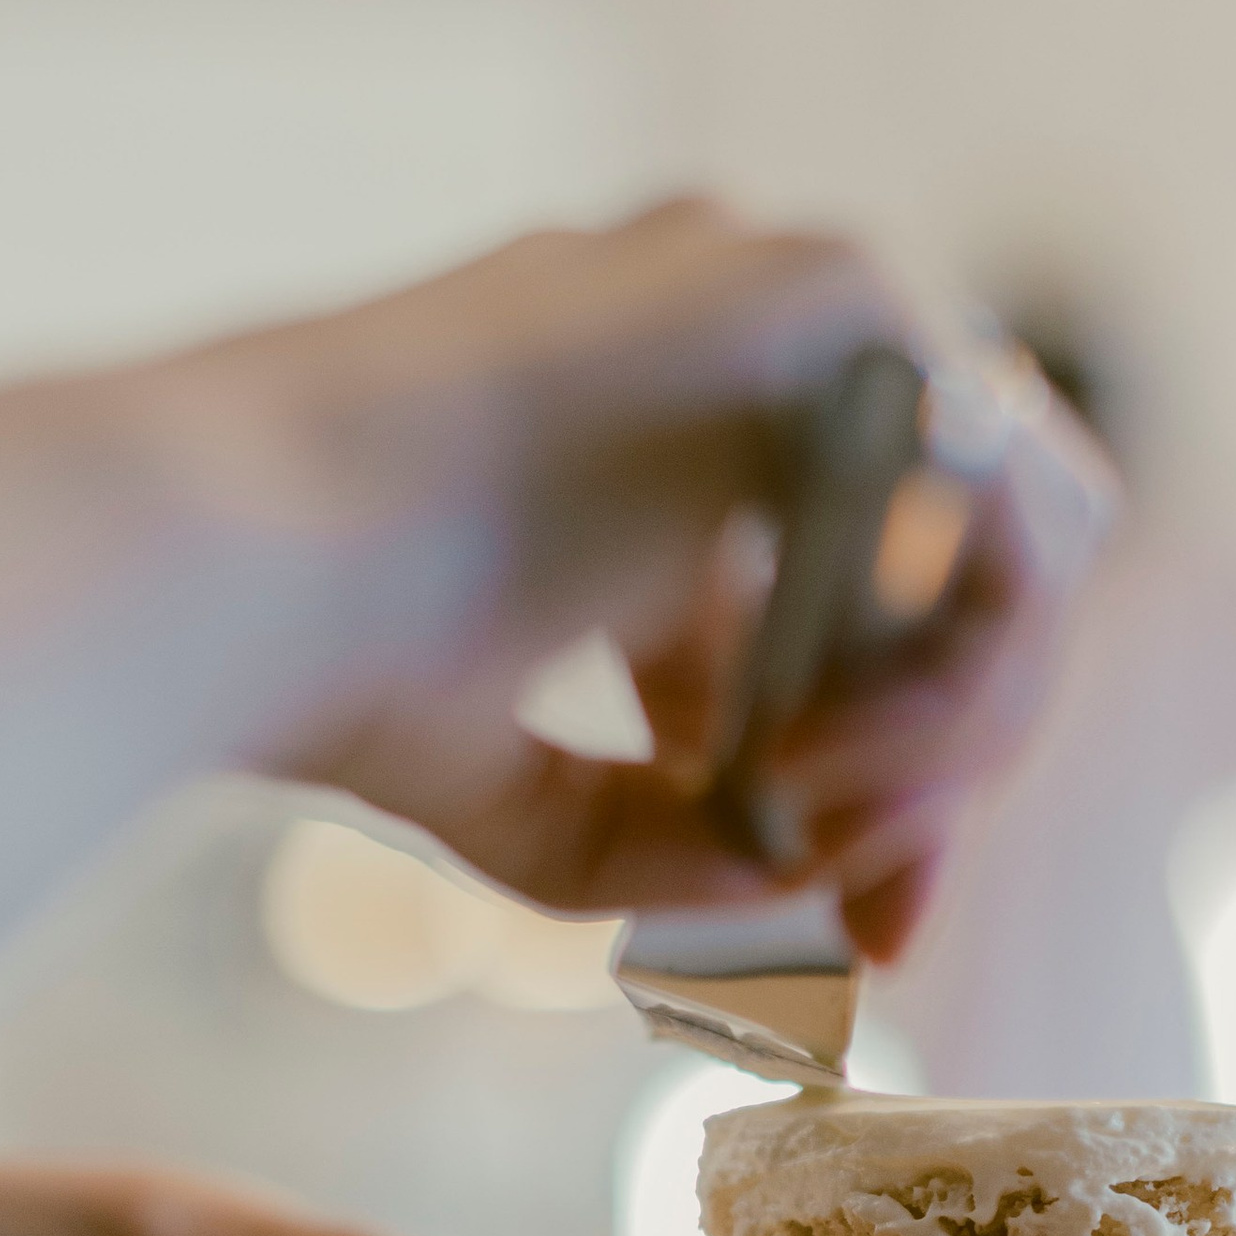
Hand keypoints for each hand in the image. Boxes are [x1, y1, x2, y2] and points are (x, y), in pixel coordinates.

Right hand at [254, 198, 1117, 960]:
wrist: (234, 553)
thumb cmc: (329, 664)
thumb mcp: (539, 795)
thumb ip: (682, 827)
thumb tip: (803, 885)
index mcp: (677, 417)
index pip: (863, 600)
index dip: (887, 776)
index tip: (860, 937)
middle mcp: (756, 341)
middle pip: (948, 582)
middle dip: (936, 778)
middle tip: (878, 937)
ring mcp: (803, 298)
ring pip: (994, 558)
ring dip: (935, 745)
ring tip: (813, 856)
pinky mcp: (842, 297)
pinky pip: (1001, 521)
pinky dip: (944, 681)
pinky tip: (815, 771)